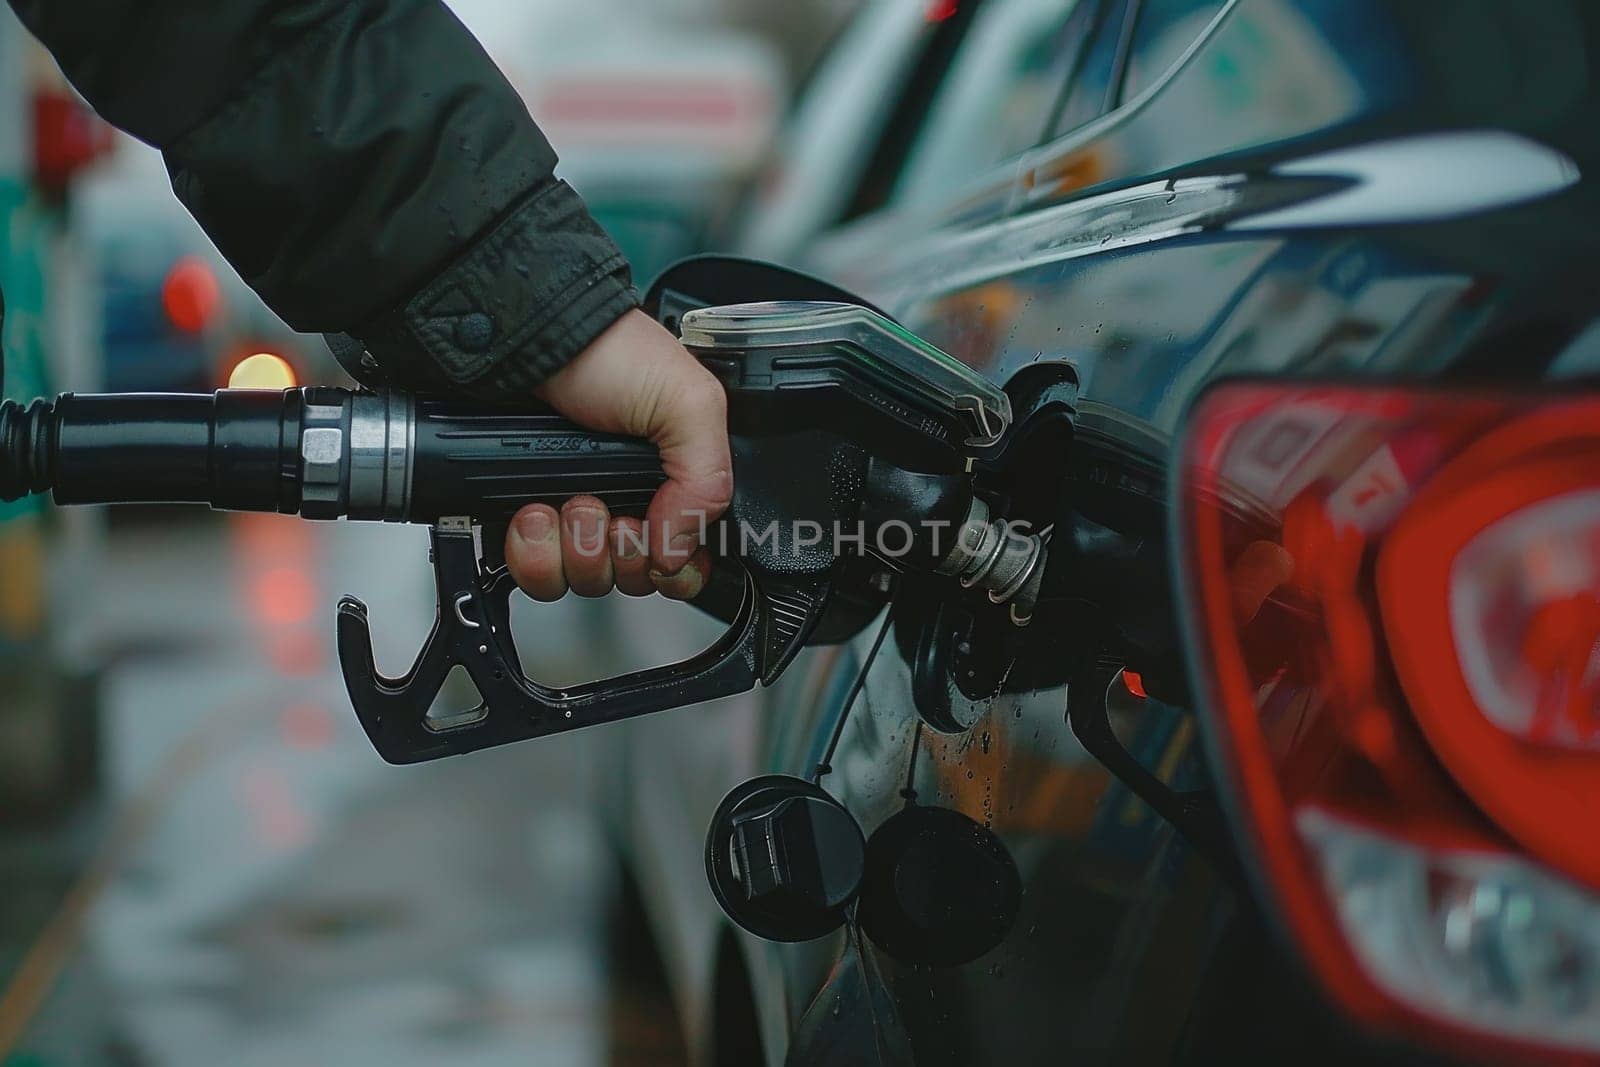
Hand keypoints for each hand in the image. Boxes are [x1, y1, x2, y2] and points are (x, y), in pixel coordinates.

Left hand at [504, 309, 731, 601]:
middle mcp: (631, 506)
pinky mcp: (530, 520)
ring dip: (574, 549)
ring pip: (585, 580)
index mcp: (679, 486)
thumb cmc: (612, 355)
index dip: (673, 571)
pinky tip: (534, 512)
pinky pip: (536, 571)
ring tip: (567, 503)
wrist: (532, 338)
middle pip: (634, 580)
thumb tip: (681, 552)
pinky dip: (533, 552)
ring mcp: (577, 516)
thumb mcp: (690, 403)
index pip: (689, 564)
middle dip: (620, 552)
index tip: (656, 548)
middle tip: (609, 510)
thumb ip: (708, 480)